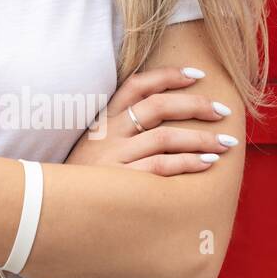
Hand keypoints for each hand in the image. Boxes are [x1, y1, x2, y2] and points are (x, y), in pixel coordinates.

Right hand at [67, 65, 238, 173]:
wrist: (51, 203)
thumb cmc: (82, 174)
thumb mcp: (93, 143)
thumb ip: (119, 126)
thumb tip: (159, 111)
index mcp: (103, 119)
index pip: (136, 85)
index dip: (168, 76)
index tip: (197, 74)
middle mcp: (109, 133)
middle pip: (157, 107)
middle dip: (195, 105)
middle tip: (222, 110)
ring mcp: (114, 156)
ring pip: (164, 137)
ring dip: (200, 139)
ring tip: (225, 143)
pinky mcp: (121, 180)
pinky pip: (161, 167)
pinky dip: (187, 163)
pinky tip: (207, 163)